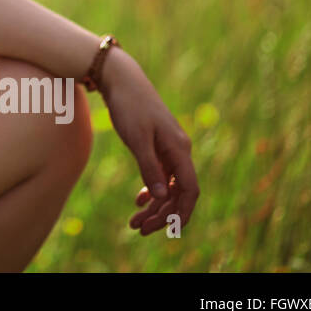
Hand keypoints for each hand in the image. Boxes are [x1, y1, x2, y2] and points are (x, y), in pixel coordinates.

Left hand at [97, 48, 199, 237]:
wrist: (121, 79)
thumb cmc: (128, 106)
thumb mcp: (136, 138)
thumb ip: (150, 168)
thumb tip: (164, 197)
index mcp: (179, 149)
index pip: (190, 190)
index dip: (181, 213)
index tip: (167, 231)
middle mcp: (179, 150)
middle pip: (179, 192)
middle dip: (162, 214)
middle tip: (138, 229)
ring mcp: (169, 147)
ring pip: (169, 185)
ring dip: (156, 206)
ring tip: (134, 222)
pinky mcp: (158, 144)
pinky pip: (162, 174)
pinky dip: (152, 189)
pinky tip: (139, 200)